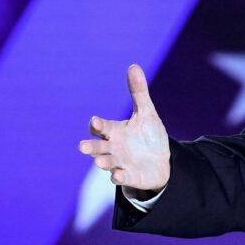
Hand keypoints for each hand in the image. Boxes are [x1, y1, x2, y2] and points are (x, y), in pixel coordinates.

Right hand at [78, 64, 169, 197]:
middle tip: (82, 147)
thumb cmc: (148, 135)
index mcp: (115, 132)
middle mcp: (114, 148)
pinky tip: (118, 175)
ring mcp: (120, 163)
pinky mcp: (130, 176)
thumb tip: (133, 65)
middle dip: (91, 147)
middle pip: (98, 147)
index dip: (98, 125)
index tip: (95, 121)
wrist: (161, 160)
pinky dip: (120, 177)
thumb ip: (138, 92)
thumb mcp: (146, 112)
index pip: (102, 128)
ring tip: (99, 161)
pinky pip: (122, 178)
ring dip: (102, 162)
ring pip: (107, 163)